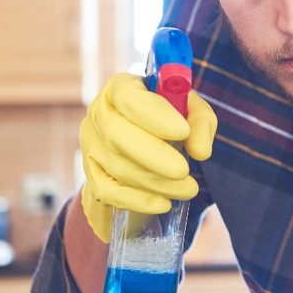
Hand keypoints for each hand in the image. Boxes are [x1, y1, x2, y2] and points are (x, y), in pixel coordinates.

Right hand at [79, 72, 216, 242]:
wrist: (145, 150)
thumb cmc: (170, 121)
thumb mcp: (191, 113)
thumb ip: (201, 122)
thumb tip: (200, 151)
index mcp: (121, 89)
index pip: (128, 96)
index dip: (154, 114)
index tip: (183, 131)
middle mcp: (99, 114)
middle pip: (116, 134)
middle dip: (153, 156)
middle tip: (184, 170)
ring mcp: (91, 145)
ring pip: (118, 166)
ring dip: (156, 182)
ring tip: (189, 189)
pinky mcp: (92, 174)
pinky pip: (107, 192)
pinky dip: (137, 200)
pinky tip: (163, 203)